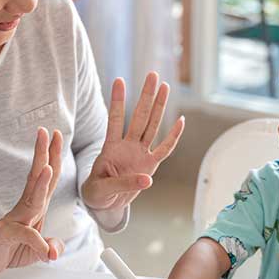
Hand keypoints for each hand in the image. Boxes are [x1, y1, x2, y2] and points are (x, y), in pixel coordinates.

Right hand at [0, 128, 64, 278]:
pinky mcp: (7, 234)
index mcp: (35, 206)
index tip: (56, 136)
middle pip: (38, 178)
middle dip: (44, 154)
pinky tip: (45, 248)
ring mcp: (14, 219)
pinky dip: (37, 242)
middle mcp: (25, 208)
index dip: (53, 157)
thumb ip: (49, 246)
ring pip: (32, 200)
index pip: (47, 177)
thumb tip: (55, 250)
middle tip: (45, 132)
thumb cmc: (10, 248)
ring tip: (48, 168)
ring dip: (41, 183)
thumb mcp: (36, 250)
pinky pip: (26, 235)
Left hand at [81, 72, 184, 212]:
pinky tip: (181, 120)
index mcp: (110, 148)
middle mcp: (127, 146)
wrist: (104, 203)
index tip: (119, 80)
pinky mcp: (150, 165)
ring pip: (152, 126)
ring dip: (159, 107)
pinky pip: (165, 149)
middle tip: (152, 75)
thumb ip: (123, 184)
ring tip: (165, 86)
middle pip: (139, 117)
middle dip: (146, 96)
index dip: (117, 101)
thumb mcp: (102, 189)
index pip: (115, 120)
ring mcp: (139, 154)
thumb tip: (148, 180)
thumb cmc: (98, 192)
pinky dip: (174, 136)